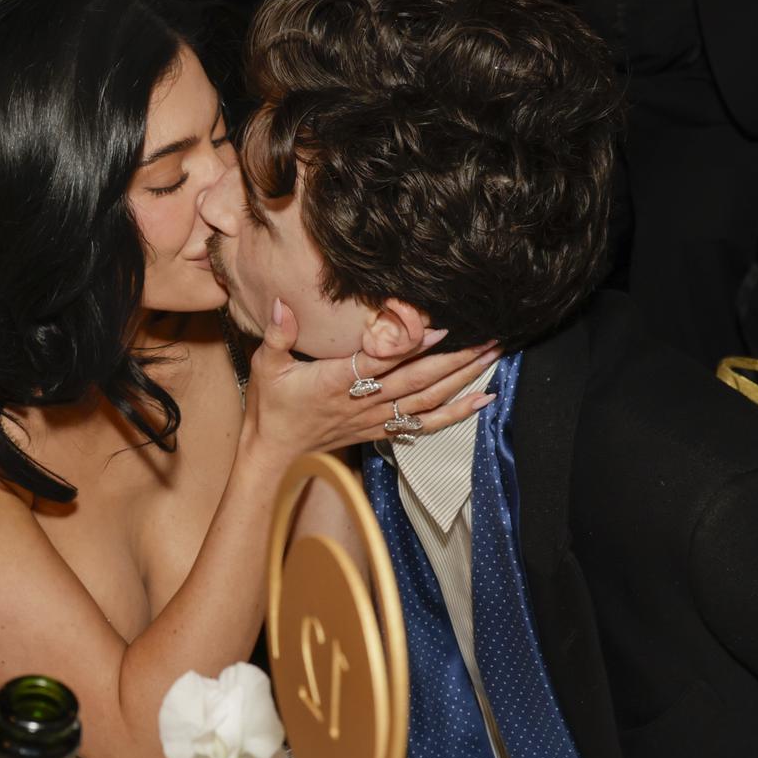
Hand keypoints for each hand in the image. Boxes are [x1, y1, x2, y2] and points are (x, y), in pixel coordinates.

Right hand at [244, 300, 500, 458]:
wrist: (273, 454)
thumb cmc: (270, 407)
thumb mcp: (266, 366)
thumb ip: (277, 333)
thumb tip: (283, 303)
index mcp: (335, 382)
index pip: (379, 362)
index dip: (410, 346)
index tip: (440, 329)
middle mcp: (361, 402)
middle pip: (416, 381)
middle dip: (454, 359)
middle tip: (486, 338)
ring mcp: (374, 419)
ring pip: (426, 401)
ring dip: (461, 380)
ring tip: (491, 358)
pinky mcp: (380, 431)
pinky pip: (424, 424)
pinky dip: (456, 413)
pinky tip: (481, 401)